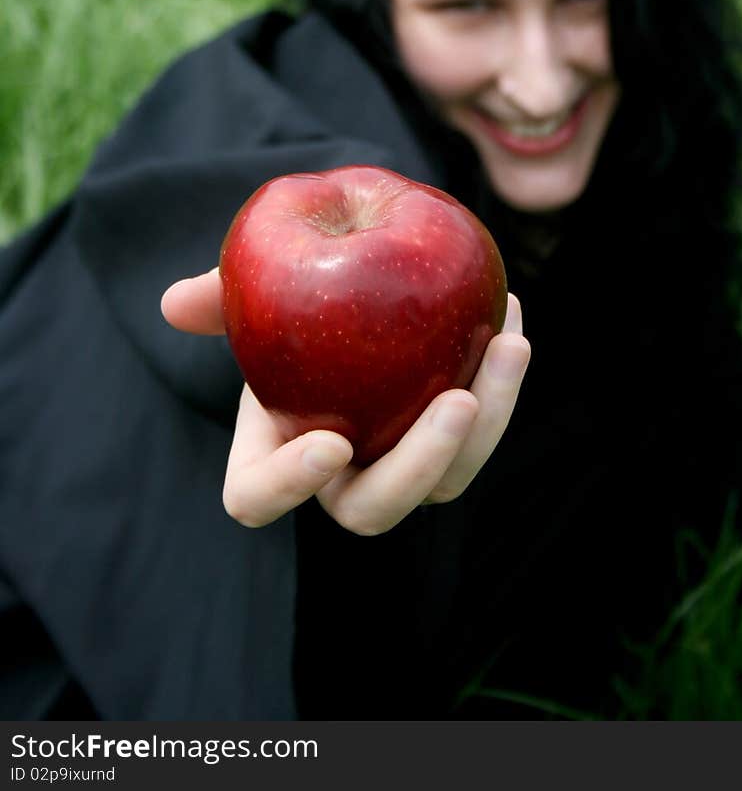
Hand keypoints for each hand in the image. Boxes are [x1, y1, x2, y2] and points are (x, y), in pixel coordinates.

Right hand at [161, 270, 529, 534]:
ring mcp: (401, 464)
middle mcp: (339, 475)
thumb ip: (220, 295)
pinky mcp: (453, 438)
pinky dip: (501, 378)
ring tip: (508, 346)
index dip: (289, 484)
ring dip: (488, 419)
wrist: (350, 289)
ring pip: (447, 480)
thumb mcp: (253, 287)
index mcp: (273, 451)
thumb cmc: (287, 295)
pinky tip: (510, 314)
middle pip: (373, 509)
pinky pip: (484, 428)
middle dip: (418, 465)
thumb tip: (175, 302)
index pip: (258, 498)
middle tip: (455, 402)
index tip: (332, 440)